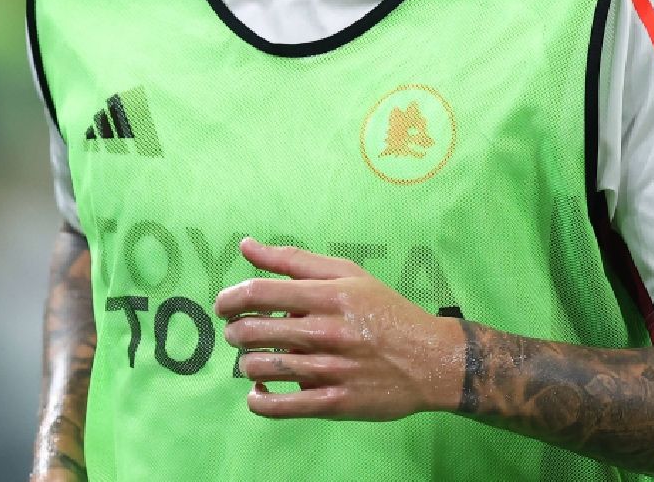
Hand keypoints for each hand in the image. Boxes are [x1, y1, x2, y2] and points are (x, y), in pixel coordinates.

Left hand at [214, 237, 465, 420]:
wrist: (431, 359)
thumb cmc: (386, 312)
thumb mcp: (347, 275)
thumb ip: (293, 261)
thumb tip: (246, 245)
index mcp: (328, 296)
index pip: (260, 293)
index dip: (229, 299)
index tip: (223, 307)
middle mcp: (326, 331)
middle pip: (254, 331)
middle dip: (235, 332)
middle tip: (240, 334)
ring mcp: (330, 369)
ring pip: (261, 368)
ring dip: (247, 364)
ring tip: (256, 360)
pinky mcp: (335, 402)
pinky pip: (280, 407)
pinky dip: (259, 401)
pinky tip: (259, 393)